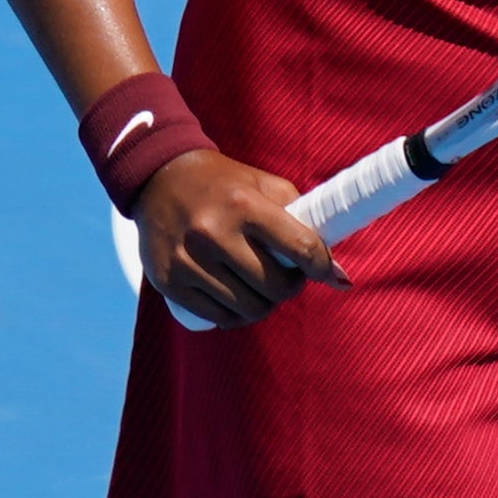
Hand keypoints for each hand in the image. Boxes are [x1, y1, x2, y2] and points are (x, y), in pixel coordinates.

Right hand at [137, 149, 335, 323]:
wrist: (158, 178)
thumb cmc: (224, 185)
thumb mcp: (263, 185)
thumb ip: (303, 218)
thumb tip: (339, 275)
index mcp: (244, 204)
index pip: (301, 247)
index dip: (322, 267)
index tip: (325, 272)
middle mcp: (213, 233)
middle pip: (275, 287)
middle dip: (290, 286)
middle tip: (286, 277)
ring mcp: (188, 261)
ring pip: (249, 309)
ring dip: (264, 304)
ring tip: (261, 287)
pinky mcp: (169, 283)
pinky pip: (218, 318)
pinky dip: (236, 316)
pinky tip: (237, 300)